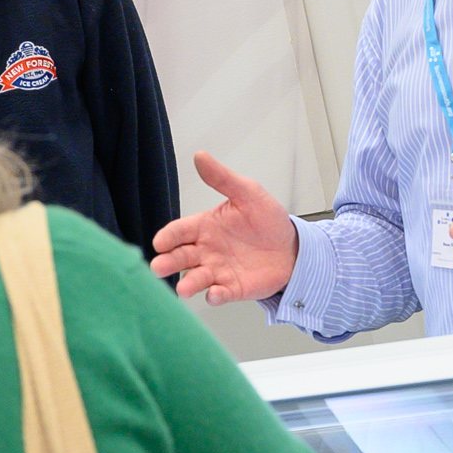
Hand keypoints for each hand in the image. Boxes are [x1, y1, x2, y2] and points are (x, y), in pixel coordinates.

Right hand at [150, 153, 298, 305]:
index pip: (179, 232)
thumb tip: (200, 156)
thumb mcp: (248, 193)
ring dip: (188, 284)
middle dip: (168, 262)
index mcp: (204, 227)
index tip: (160, 242)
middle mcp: (205, 251)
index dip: (168, 237)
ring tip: (183, 289)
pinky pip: (219, 294)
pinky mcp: (232, 288)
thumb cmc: (267, 220)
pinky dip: (215, 296)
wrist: (293, 248)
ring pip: (196, 278)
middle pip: (180, 257)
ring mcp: (217, 271)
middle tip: (158, 267)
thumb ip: (222, 178)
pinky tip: (214, 294)